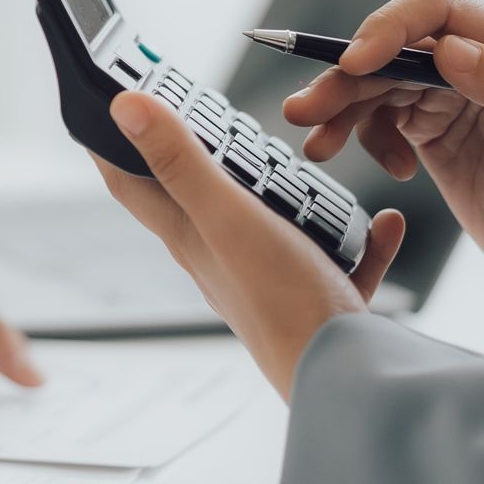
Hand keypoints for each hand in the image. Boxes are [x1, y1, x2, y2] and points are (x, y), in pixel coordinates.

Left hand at [93, 92, 404, 397]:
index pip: (131, 182)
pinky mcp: (319, 301)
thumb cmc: (280, 300)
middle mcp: (221, 257)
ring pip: (270, 227)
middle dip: (192, 157)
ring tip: (292, 165)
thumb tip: (125, 106)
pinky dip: (363, 241)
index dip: (107, 142)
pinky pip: (343, 260)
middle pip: (196, 198)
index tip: (97, 105)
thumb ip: (181, 161)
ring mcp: (270, 280)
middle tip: (193, 114)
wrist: (341, 377)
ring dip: (281, 195)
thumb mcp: (228, 215)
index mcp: (190, 235)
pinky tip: (387, 222)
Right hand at [280, 0, 483, 317]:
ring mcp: (450, 89)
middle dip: (345, 78)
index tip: (353, 63)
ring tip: (316, 147)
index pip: (438, 8)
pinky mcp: (429, 121)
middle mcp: (477, 57)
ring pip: (375, 79)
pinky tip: (395, 170)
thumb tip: (450, 47)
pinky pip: (377, 113)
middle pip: (393, 46)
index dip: (389, 27)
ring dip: (340, 109)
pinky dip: (366, 137)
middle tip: (304, 113)